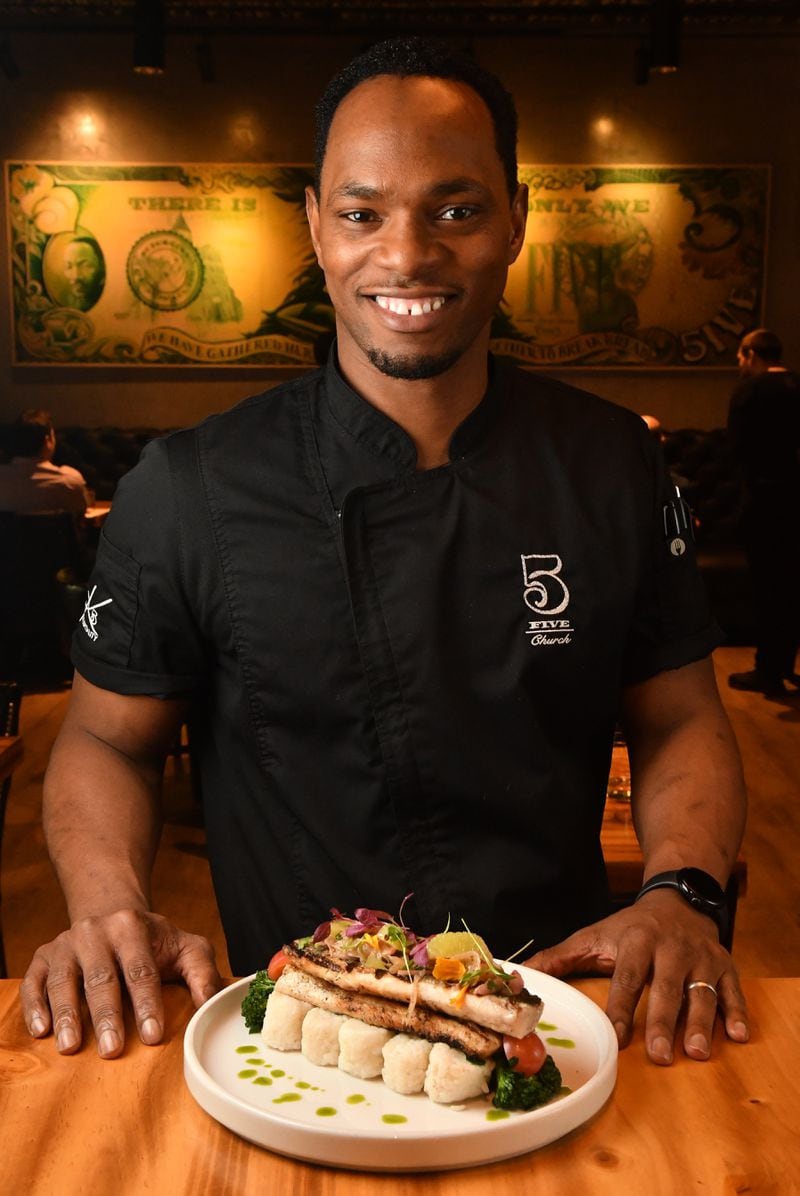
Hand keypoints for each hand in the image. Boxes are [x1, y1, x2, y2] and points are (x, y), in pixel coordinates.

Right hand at [20, 909, 222, 1057]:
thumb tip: (211, 1005)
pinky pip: (34, 981)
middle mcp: (95, 932)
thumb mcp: (185, 947)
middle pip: (101, 978)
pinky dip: (35, 1005)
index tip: (153, 1036)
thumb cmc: (152, 941)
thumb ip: (202, 973)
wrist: (110, 913)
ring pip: (64, 980)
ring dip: (67, 1014)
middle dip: (107, 1015)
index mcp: (131, 927)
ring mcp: (66, 944)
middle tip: (112, 1049)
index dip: (148, 1004)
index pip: (141, 970)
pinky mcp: (43, 956)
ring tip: (71, 1047)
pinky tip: (41, 1031)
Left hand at [525, 891, 749, 1064]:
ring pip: (702, 992)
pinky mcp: (724, 965)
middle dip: (663, 1021)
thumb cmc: (630, 927)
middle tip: (661, 1055)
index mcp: (637, 941)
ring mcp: (700, 958)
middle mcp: (671, 948)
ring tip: (697, 1052)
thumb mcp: (594, 935)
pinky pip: (733, 990)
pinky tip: (737, 1035)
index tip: (618, 1038)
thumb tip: (520, 972)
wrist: (678, 899)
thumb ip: (560, 957)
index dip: (622, 1008)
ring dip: (700, 1022)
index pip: (628, 978)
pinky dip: (737, 1012)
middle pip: (667, 989)